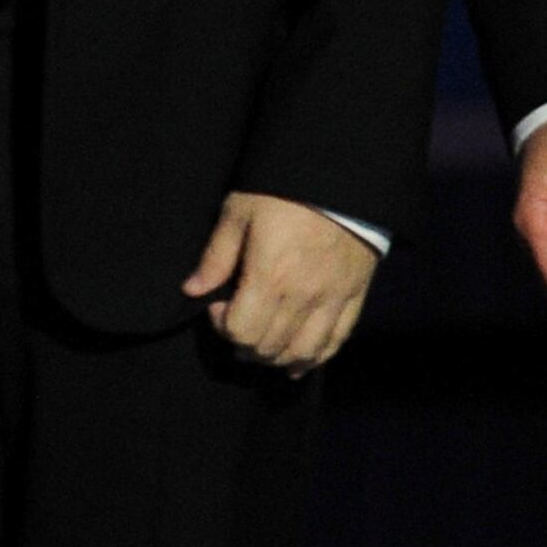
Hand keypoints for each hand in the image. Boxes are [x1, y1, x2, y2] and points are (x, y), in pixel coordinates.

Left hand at [181, 190, 379, 373]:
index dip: (222, 326)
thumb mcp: (238, 213)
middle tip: (234, 323)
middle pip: (268, 347)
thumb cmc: (282, 194)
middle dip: (243, 344)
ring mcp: (332, 301)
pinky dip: (314, 359)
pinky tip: (296, 365)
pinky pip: (336, 342)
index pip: (242, 331)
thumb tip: (192, 290)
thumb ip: (216, 256)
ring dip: (275, 358)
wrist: (341, 182)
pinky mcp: (354, 298)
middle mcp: (304, 297)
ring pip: (302, 352)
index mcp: (271, 277)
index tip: (216, 304)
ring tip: (259, 347)